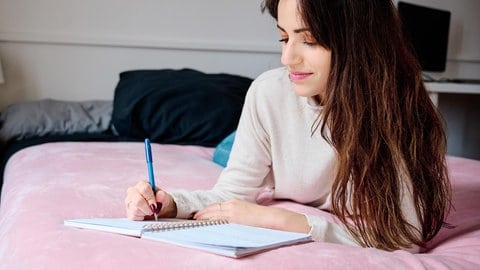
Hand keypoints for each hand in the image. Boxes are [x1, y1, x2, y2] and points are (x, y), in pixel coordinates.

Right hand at [125, 180, 176, 219]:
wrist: (159, 211)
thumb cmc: (161, 202)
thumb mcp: (165, 198)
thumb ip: (163, 196)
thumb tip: (159, 195)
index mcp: (142, 184)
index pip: (144, 188)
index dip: (150, 197)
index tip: (155, 204)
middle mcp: (133, 191)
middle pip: (138, 200)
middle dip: (147, 207)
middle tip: (153, 210)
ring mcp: (129, 201)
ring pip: (136, 209)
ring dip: (145, 212)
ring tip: (149, 211)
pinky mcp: (128, 211)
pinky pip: (134, 216)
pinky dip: (141, 217)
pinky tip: (144, 214)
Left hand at [193, 199, 309, 232]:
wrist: (270, 217)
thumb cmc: (259, 216)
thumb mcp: (245, 210)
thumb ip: (235, 212)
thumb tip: (229, 218)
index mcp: (233, 202)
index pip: (216, 205)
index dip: (207, 209)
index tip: (200, 213)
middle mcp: (231, 205)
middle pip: (212, 209)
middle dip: (202, 213)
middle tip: (194, 217)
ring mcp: (232, 212)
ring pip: (213, 214)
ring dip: (203, 217)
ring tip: (196, 220)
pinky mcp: (234, 219)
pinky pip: (218, 220)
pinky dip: (210, 222)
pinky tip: (205, 224)